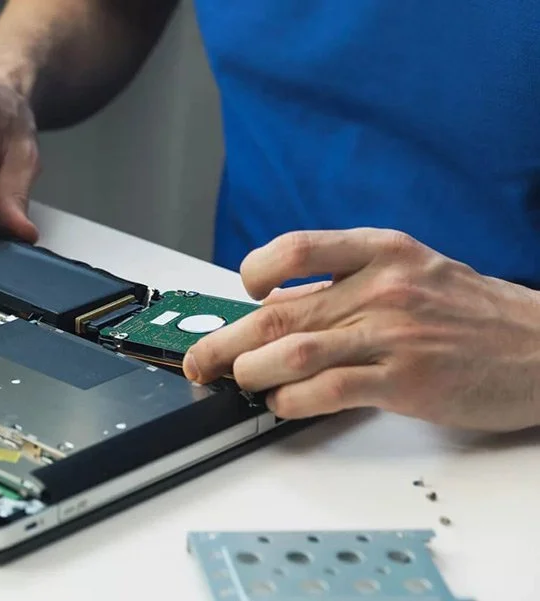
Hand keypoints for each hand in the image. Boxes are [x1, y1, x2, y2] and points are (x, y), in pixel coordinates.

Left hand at [183, 228, 539, 431]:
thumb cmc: (474, 313)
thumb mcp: (415, 272)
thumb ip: (350, 282)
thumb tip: (279, 306)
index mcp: (381, 252)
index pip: (296, 249)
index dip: (255, 271)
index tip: (242, 292)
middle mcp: (382, 288)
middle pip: (278, 312)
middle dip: (225, 342)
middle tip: (199, 360)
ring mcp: (393, 335)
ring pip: (293, 352)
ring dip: (252, 374)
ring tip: (239, 384)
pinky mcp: (404, 382)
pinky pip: (326, 391)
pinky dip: (291, 402)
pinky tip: (283, 405)